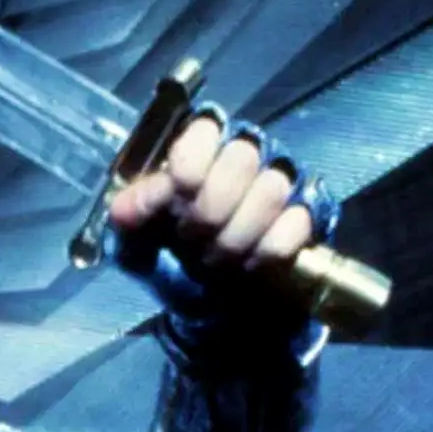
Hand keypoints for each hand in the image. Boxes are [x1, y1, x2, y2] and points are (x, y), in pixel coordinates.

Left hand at [107, 114, 314, 272]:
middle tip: (191, 240)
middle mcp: (243, 153)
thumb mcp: (134, 240)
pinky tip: (247, 266)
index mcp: (197, 147)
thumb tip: (124, 208)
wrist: (210, 304)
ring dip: (236, 237)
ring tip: (213, 261)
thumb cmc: (170, 257)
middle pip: (241, 157)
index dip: (191, 162)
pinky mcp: (309, 213)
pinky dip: (267, 251)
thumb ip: (128, 216)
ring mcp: (281, 181)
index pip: (205, 127)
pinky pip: (297, 223)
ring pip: (271, 190)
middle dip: (211, 210)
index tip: (179, 195)